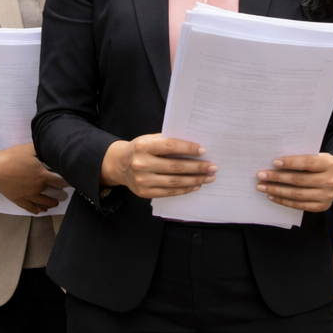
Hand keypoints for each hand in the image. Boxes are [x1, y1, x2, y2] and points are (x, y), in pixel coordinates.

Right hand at [0, 142, 70, 213]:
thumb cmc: (13, 157)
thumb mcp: (29, 149)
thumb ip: (42, 149)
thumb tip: (52, 147)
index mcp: (41, 175)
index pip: (59, 181)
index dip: (67, 182)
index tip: (71, 182)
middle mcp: (37, 188)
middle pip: (52, 195)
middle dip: (59, 196)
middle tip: (63, 196)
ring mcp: (27, 196)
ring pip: (42, 203)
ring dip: (49, 204)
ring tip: (54, 203)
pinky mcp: (18, 200)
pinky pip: (29, 207)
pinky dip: (36, 210)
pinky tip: (39, 211)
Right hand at [101, 135, 215, 197]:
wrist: (119, 165)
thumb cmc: (140, 149)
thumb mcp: (149, 140)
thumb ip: (167, 142)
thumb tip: (195, 147)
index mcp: (144, 146)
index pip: (170, 146)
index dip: (188, 148)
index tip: (204, 150)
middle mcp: (142, 164)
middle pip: (175, 167)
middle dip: (197, 167)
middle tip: (213, 167)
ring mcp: (143, 180)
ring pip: (174, 182)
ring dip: (195, 180)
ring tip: (208, 178)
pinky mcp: (145, 193)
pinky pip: (169, 192)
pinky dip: (184, 189)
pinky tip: (195, 185)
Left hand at [257, 153, 332, 212]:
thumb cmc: (323, 165)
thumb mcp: (318, 156)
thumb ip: (303, 158)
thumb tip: (276, 162)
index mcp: (328, 164)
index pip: (307, 163)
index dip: (290, 163)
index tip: (274, 162)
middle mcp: (328, 181)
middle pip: (299, 180)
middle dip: (277, 178)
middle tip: (261, 175)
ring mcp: (325, 196)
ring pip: (296, 195)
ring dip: (276, 191)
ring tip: (262, 187)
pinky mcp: (320, 207)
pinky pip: (298, 205)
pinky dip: (283, 201)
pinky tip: (272, 196)